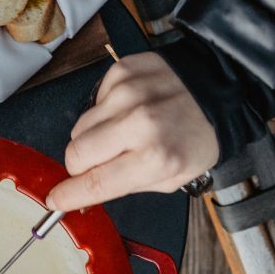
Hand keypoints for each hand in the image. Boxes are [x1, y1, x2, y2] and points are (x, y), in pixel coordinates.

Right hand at [47, 52, 218, 211]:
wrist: (219, 91)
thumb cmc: (197, 137)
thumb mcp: (172, 177)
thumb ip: (126, 185)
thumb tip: (83, 193)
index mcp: (156, 157)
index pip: (95, 183)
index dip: (68, 195)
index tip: (55, 200)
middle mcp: (140, 123)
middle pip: (76, 153)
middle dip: (81, 166)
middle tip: (99, 164)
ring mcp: (128, 94)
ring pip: (80, 127)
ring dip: (93, 137)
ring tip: (122, 134)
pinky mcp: (121, 73)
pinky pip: (93, 102)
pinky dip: (105, 111)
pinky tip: (128, 111)